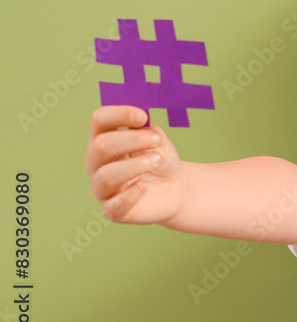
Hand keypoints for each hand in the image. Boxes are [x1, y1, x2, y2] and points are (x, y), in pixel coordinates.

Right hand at [85, 105, 186, 224]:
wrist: (176, 186)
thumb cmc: (159, 157)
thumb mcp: (155, 137)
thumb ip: (146, 125)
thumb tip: (142, 111)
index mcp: (103, 138)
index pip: (99, 119)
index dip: (119, 114)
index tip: (143, 116)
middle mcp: (96, 162)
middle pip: (101, 145)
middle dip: (133, 140)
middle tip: (158, 140)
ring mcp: (102, 187)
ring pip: (105, 175)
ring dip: (135, 165)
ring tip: (157, 160)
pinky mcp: (113, 210)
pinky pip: (114, 204)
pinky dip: (130, 195)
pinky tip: (143, 187)